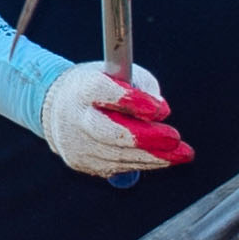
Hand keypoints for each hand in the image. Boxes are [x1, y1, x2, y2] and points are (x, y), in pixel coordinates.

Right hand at [38, 63, 191, 178]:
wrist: (56, 109)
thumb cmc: (98, 88)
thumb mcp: (119, 73)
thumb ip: (142, 86)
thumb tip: (161, 111)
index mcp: (82, 88)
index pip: (102, 91)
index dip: (130, 100)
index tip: (158, 109)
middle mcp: (74, 118)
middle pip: (110, 132)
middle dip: (146, 138)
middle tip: (175, 138)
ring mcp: (75, 144)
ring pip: (118, 156)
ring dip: (153, 157)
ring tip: (182, 154)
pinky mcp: (81, 162)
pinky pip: (116, 167)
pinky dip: (142, 163)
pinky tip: (162, 159)